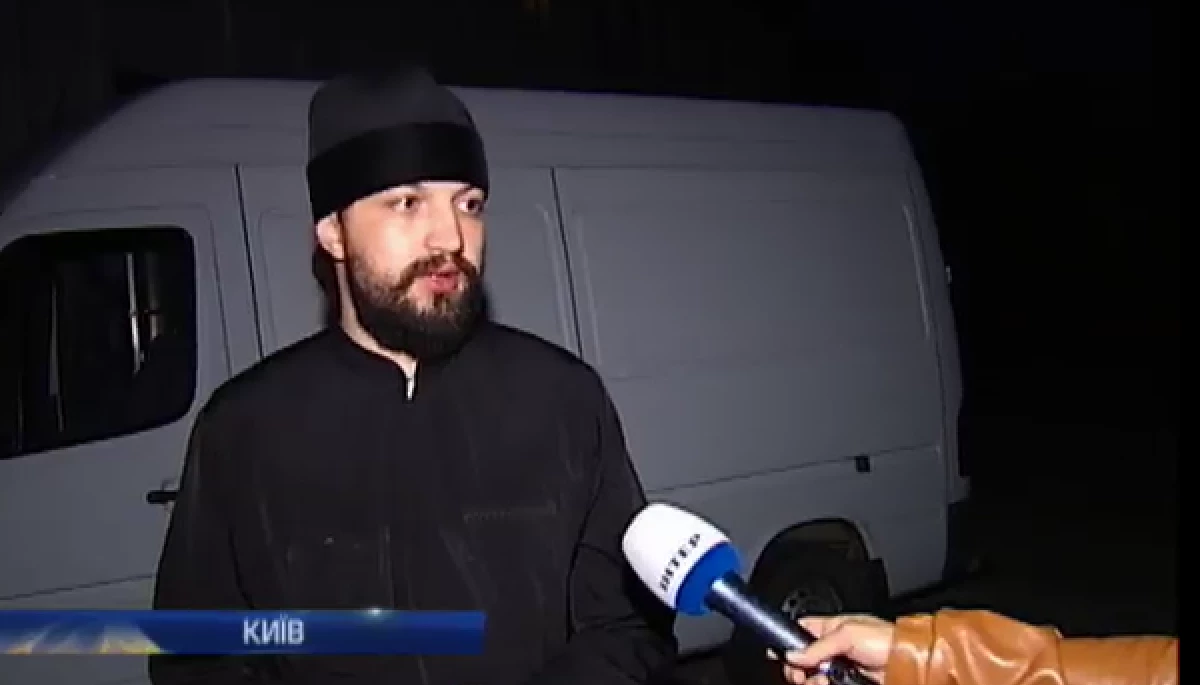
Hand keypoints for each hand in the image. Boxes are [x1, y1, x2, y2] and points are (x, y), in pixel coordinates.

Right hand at [768, 614, 893, 684]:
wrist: (908, 664)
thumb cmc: (885, 640)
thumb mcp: (847, 635)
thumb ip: (817, 645)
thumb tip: (792, 655)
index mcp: (828, 629)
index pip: (798, 632)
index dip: (788, 643)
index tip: (783, 655)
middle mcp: (830, 650)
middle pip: (799, 661)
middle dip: (797, 669)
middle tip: (802, 673)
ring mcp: (837, 669)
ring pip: (810, 678)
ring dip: (811, 681)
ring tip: (822, 681)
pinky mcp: (843, 684)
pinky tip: (827, 684)